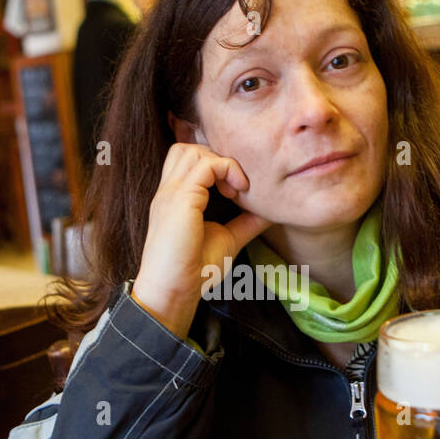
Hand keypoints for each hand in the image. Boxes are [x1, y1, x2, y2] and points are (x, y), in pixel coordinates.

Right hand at [133, 142, 270, 338]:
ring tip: (236, 188)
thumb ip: (245, 222)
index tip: (237, 189)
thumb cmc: (194, 270)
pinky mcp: (180, 199)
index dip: (215, 164)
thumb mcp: (227, 239)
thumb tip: (270, 211)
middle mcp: (169, 190)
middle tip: (236, 185)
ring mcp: (172, 192)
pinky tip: (237, 192)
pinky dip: (227, 170)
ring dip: (221, 162)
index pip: (188, 159)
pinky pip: (206, 165)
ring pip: (194, 150)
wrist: (173, 291)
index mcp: (175, 197)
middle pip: (188, 147)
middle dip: (216, 157)